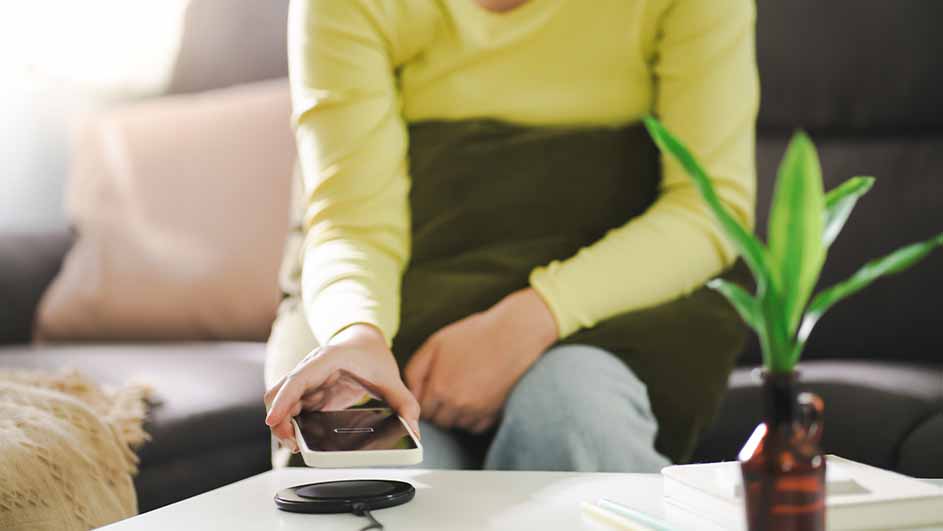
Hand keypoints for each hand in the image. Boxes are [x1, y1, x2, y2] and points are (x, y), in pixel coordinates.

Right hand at [264, 324, 419, 451]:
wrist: (364, 341)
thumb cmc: (372, 354)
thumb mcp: (391, 377)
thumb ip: (404, 402)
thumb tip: (413, 428)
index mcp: (328, 359)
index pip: (299, 378)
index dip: (284, 400)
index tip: (274, 420)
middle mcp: (311, 368)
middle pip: (281, 393)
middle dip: (280, 419)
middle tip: (294, 443)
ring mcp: (307, 381)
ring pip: (282, 402)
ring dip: (283, 424)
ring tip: (297, 445)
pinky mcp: (308, 393)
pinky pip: (292, 409)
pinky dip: (291, 423)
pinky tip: (301, 438)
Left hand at [404, 288, 557, 432]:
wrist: (514, 335)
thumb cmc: (474, 335)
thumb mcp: (436, 344)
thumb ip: (415, 371)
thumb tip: (409, 393)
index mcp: (439, 388)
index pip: (421, 410)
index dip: (425, 398)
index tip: (433, 386)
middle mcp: (457, 405)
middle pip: (439, 421)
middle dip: (439, 408)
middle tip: (448, 386)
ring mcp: (477, 412)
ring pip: (458, 424)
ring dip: (456, 413)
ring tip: (464, 388)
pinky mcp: (495, 414)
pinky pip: (476, 426)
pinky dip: (474, 416)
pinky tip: (477, 395)